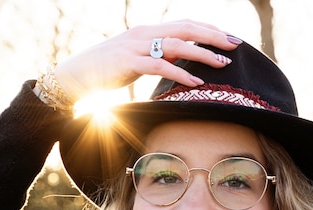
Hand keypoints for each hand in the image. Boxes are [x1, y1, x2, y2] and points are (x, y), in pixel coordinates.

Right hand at [53, 20, 241, 101]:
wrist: (76, 75)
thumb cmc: (108, 70)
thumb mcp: (138, 59)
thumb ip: (159, 56)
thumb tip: (183, 60)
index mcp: (149, 32)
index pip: (185, 24)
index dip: (208, 29)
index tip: (229, 38)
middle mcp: (145, 34)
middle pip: (186, 29)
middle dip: (213, 36)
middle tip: (236, 44)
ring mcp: (137, 47)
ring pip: (177, 45)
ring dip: (203, 54)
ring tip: (223, 63)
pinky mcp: (129, 63)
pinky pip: (160, 66)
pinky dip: (180, 74)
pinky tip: (196, 82)